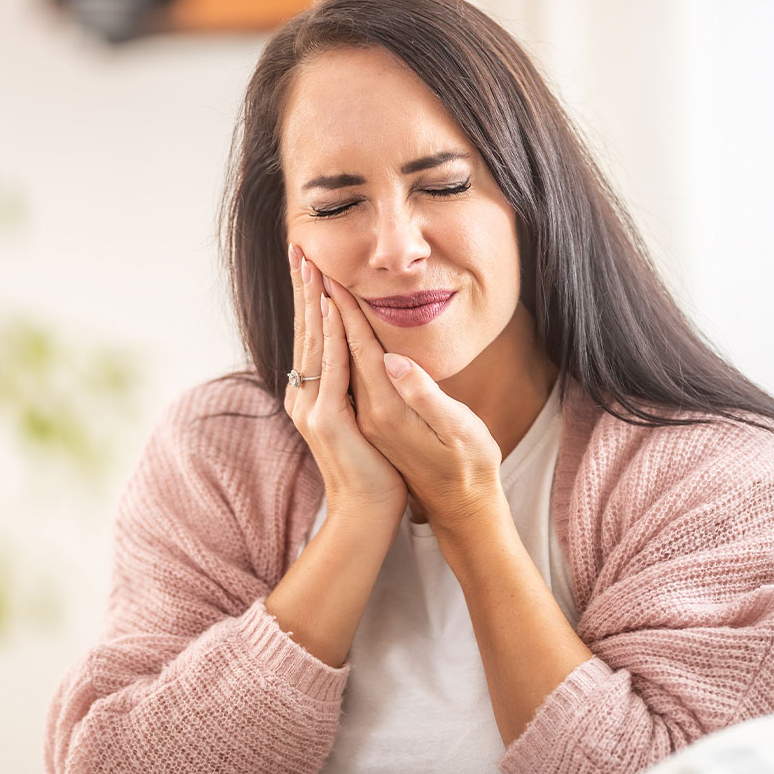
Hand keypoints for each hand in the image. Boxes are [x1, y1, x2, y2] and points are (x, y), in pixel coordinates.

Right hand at [283, 245, 407, 530]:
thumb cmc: (371, 468)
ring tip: (310, 263)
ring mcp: (312, 408)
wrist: (367, 510)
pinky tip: (329, 307)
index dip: (309, 299)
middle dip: (303, 287)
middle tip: (300, 247)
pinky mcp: (327, 420)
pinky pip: (331, 368)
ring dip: (312, 300)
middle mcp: (305, 396)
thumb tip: (356, 364)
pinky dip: (329, 335)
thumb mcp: (360, 420)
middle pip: (305, 331)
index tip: (309, 264)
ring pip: (314, 342)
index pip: (312, 336)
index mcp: (314, 394)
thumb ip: (352, 391)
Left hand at [327, 278, 503, 532]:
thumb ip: (426, 396)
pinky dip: (330, 346)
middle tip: (304, 263)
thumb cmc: (468, 469)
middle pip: (334, 349)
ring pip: (330, 360)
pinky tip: (327, 330)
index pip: (359, 349)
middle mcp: (366, 414)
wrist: (455, 510)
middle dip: (321, 305)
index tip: (330, 275)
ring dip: (318, 321)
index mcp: (386, 411)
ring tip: (307, 286)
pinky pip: (339, 375)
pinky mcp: (366, 421)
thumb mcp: (458, 432)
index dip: (346, 310)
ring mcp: (363, 419)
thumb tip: (394, 361)